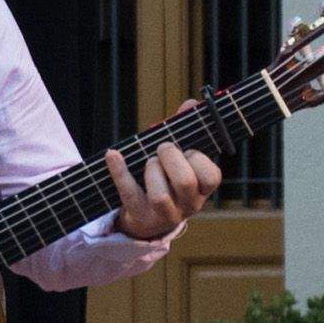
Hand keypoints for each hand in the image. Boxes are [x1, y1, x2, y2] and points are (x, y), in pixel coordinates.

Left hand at [105, 141, 221, 244]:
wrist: (149, 218)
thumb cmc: (169, 180)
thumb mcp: (182, 160)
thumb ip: (186, 132)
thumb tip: (190, 104)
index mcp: (203, 190)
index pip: (211, 177)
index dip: (198, 159)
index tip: (187, 151)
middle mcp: (188, 205)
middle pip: (185, 182)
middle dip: (171, 158)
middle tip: (163, 149)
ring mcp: (165, 214)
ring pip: (160, 196)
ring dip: (152, 169)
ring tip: (149, 163)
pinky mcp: (140, 215)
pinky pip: (128, 193)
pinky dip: (119, 170)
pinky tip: (112, 154)